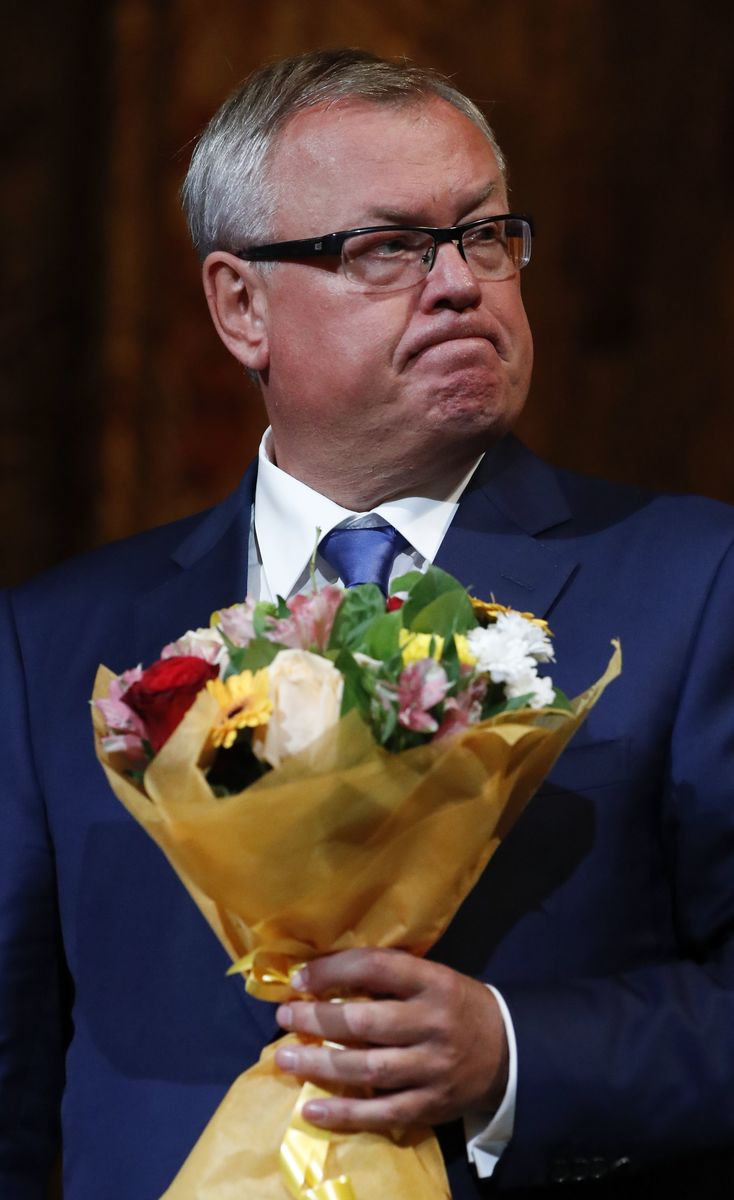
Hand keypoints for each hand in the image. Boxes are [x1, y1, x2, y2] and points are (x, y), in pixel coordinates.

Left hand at [274, 947, 507, 1131]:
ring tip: (283, 1058)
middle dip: (318, 1019)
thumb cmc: (456, 1006)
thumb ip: (389, 979)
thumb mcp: (433, 978)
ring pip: (368, 1068)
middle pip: (366, 1021)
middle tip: (284, 1016)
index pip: (378, 968)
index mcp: (434, 982)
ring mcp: (433, 1067)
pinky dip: (344, 1113)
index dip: (334, 970)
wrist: (508, 1051)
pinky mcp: (431, 1105)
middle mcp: (433, 1023)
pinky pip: (382, 1112)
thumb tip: (324, 976)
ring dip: (320, 1064)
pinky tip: (311, 1109)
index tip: (301, 979)